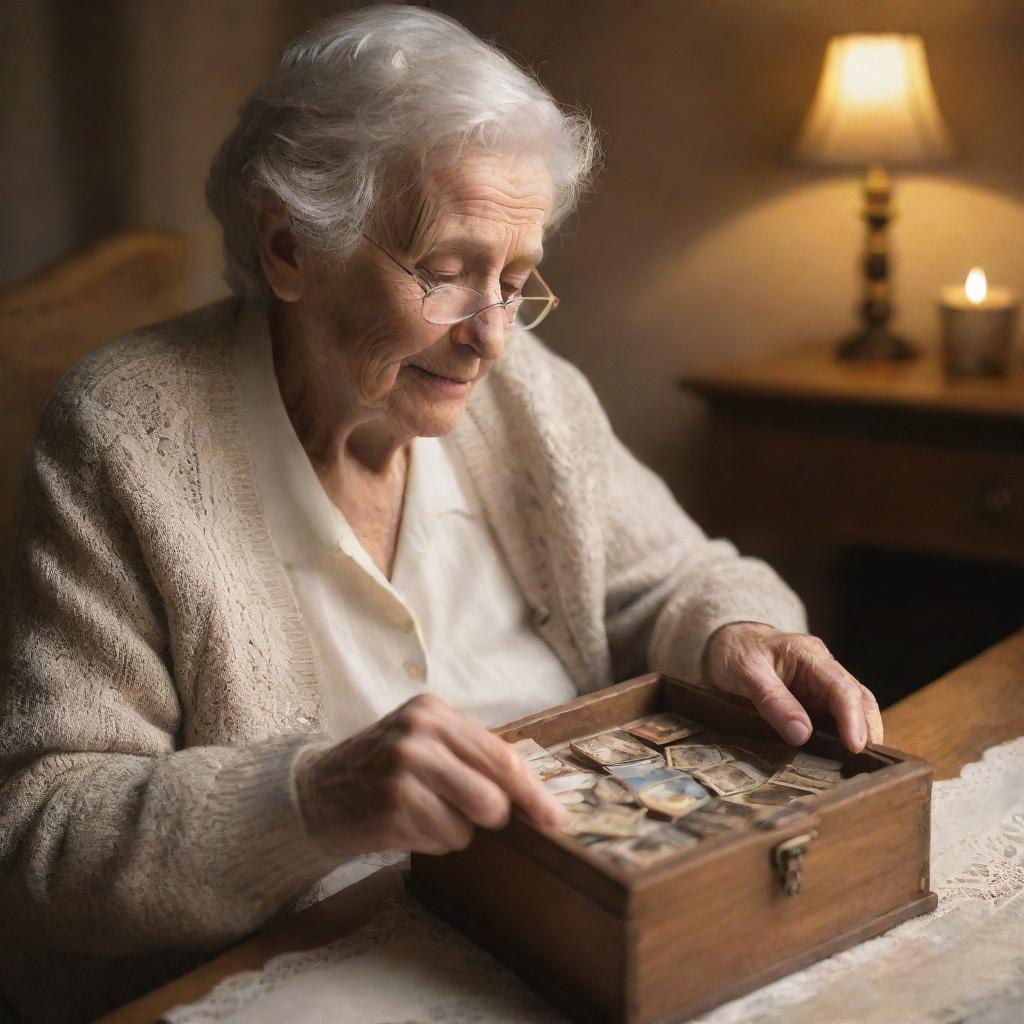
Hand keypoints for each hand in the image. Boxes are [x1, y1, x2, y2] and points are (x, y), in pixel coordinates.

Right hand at [294, 694, 566, 856]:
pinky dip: (429, 841)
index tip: (556, 820)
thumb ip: (471, 757)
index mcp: (434, 711)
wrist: (315, 790)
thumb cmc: (382, 769)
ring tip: (420, 812)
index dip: (534, 794)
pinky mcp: (389, 806)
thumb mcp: (424, 742)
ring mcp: (401, 768)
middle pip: (493, 796)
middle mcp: (419, 733)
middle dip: (488, 816)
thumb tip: (533, 798)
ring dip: (453, 830)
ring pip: (468, 825)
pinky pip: (440, 841)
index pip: (502, 756)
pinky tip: (402, 823)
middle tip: (458, 809)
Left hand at [701, 622, 882, 752]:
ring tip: (858, 766)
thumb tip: (802, 734)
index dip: (853, 719)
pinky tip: (841, 756)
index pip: (842, 688)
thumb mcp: (745, 672)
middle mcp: (823, 667)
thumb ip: (772, 699)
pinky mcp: (814, 697)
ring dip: (859, 734)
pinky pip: (835, 716)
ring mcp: (821, 682)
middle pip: (859, 698)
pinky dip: (842, 735)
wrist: (726, 641)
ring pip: (853, 708)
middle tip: (866, 764)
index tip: (855, 747)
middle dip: (866, 730)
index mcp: (809, 655)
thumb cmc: (735, 651)